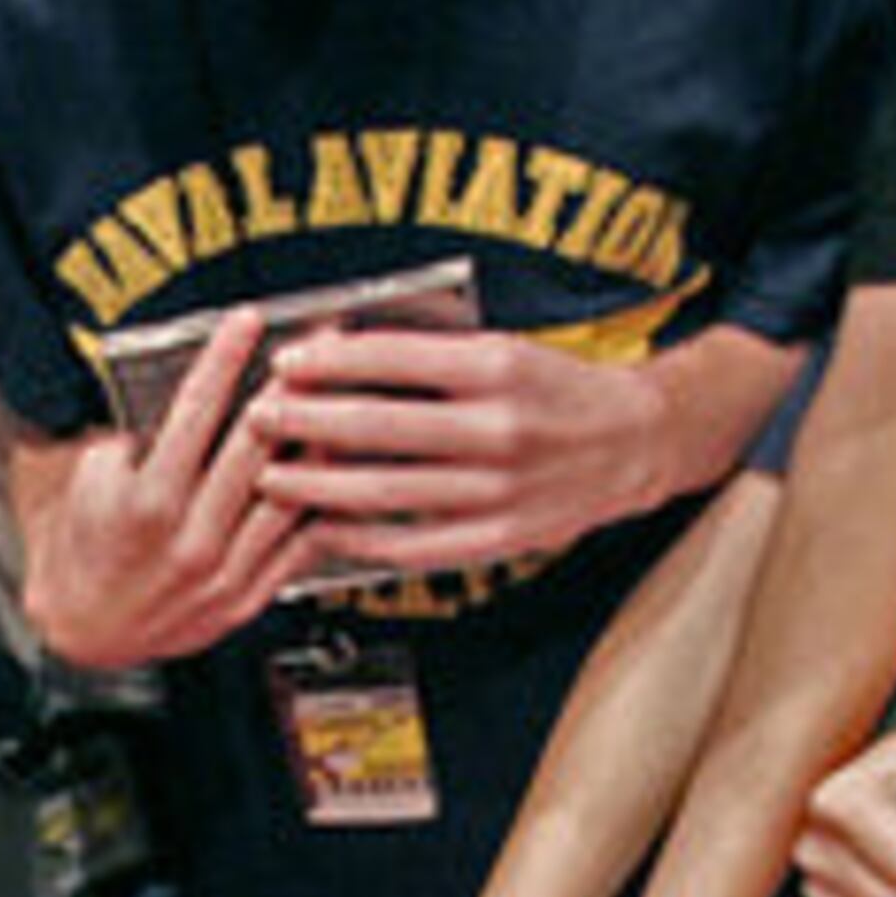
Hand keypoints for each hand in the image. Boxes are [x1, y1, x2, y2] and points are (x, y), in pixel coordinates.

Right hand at [22, 311, 325, 671]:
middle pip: (256, 447)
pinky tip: (350, 474)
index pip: (194, 413)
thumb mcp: (87, 482)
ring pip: (291, 497)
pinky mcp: (246, 599)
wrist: (85, 632)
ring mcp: (223, 575)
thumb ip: (133, 437)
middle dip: (292, 386)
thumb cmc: (83, 549)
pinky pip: (301, 548)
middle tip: (324, 340)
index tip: (246, 320)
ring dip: (323, 441)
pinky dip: (327, 509)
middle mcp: (190, 541)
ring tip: (351, 397)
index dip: (223, 359)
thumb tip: (181, 393)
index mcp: (146, 505)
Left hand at [246, 325, 681, 571]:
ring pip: (386, 491)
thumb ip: (432, 359)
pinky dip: (357, 539)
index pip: (396, 359)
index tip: (287, 362)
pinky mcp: (497, 537)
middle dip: (306, 423)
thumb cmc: (558, 391)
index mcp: (499, 368)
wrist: (637, 441)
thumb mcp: (505, 352)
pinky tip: (319, 529)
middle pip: (379, 427)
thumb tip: (341, 355)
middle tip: (258, 418)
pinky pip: (410, 544)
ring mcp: (498, 489)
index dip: (331, 361)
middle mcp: (500, 428)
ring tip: (270, 478)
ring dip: (317, 486)